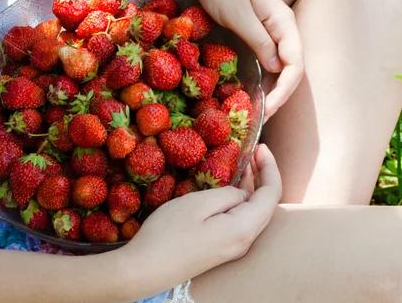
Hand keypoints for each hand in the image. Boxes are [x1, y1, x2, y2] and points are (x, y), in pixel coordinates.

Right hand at [119, 144, 281, 292]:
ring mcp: (233, 248)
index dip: (270, 168)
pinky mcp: (220, 250)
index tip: (261, 147)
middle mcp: (244, 241)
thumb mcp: (197, 204)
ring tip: (243, 165)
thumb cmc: (167, 234)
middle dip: (263, 175)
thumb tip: (241, 192)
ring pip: (253, 213)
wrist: (145, 270)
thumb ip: (226, 194)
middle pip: (266, 204)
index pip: (271, 194)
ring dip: (252, 187)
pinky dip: (240, 200)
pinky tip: (228, 188)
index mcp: (243, 228)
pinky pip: (240, 221)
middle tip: (253, 152)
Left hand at [180, 0, 303, 119]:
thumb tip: (277, 69)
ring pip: (274, 66)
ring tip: (251, 110)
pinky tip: (242, 90)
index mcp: (283, 21)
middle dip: (277, 95)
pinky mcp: (249, 33)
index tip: (267, 109)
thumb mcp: (238, 14)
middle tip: (257, 117)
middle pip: (288, 68)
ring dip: (266, 88)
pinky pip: (258, 59)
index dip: (284, 90)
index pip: (295, 63)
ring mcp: (264, 30)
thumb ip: (259, 40)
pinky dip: (254, 76)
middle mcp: (279, 28)